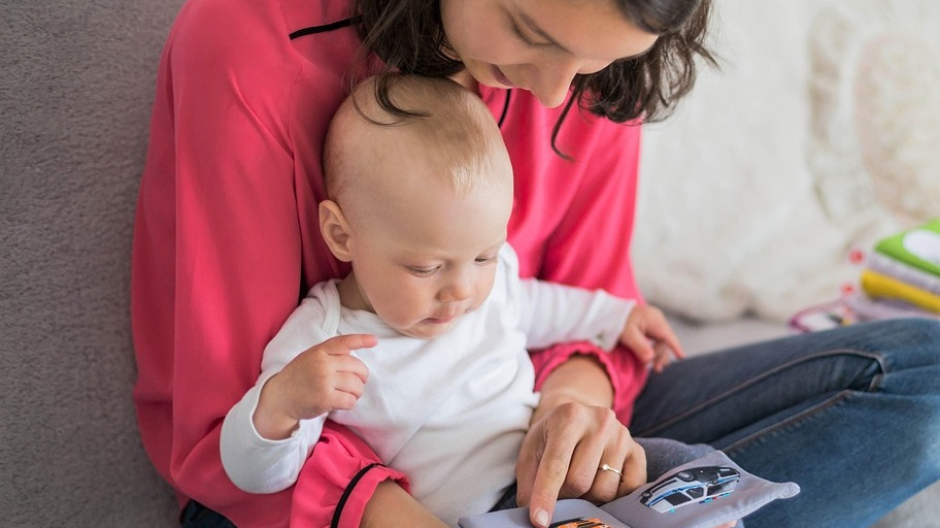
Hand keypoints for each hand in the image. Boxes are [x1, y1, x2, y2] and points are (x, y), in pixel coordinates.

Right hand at [254, 333, 374, 439]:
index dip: (361, 340)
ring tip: (350, 394)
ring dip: (357, 392)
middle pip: (357, 367)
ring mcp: (324, 381)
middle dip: (363, 376)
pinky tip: (342, 402)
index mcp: (319, 351)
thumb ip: (329, 354)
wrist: (280, 397)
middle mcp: (322, 364)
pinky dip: (350, 403)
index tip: (374, 340)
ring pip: (356, 385)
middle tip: (360, 382)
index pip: (344, 342)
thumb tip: (353, 354)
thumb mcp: (310, 357)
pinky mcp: (325, 399)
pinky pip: (350, 400)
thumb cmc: (298, 377)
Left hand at [515, 402, 645, 527]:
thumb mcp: (531, 454)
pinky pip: (627, 492)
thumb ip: (530, 484)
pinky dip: (612, 498)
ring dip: (588, 498)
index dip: (545, 497)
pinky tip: (600, 483)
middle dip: (566, 495)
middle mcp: (600, 422)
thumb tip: (537, 519)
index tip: (539, 521)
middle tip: (561, 488)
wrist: (577, 419)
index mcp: (568, 417)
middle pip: (580, 482)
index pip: (556, 466)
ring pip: (604, 491)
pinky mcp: (638, 452)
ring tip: (582, 483)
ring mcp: (622, 436)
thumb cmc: (550, 439)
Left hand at [619, 305, 684, 372]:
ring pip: (660, 341)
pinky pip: (655, 338)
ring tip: (654, 368)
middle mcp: (656, 318)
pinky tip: (649, 358)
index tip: (681, 357)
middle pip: (663, 340)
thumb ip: (640, 346)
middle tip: (656, 370)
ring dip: (657, 354)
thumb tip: (650, 359)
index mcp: (654, 319)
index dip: (675, 347)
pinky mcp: (648, 324)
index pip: (667, 335)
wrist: (607, 311)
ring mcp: (653, 321)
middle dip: (660, 356)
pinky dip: (653, 348)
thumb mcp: (627, 335)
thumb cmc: (617, 321)